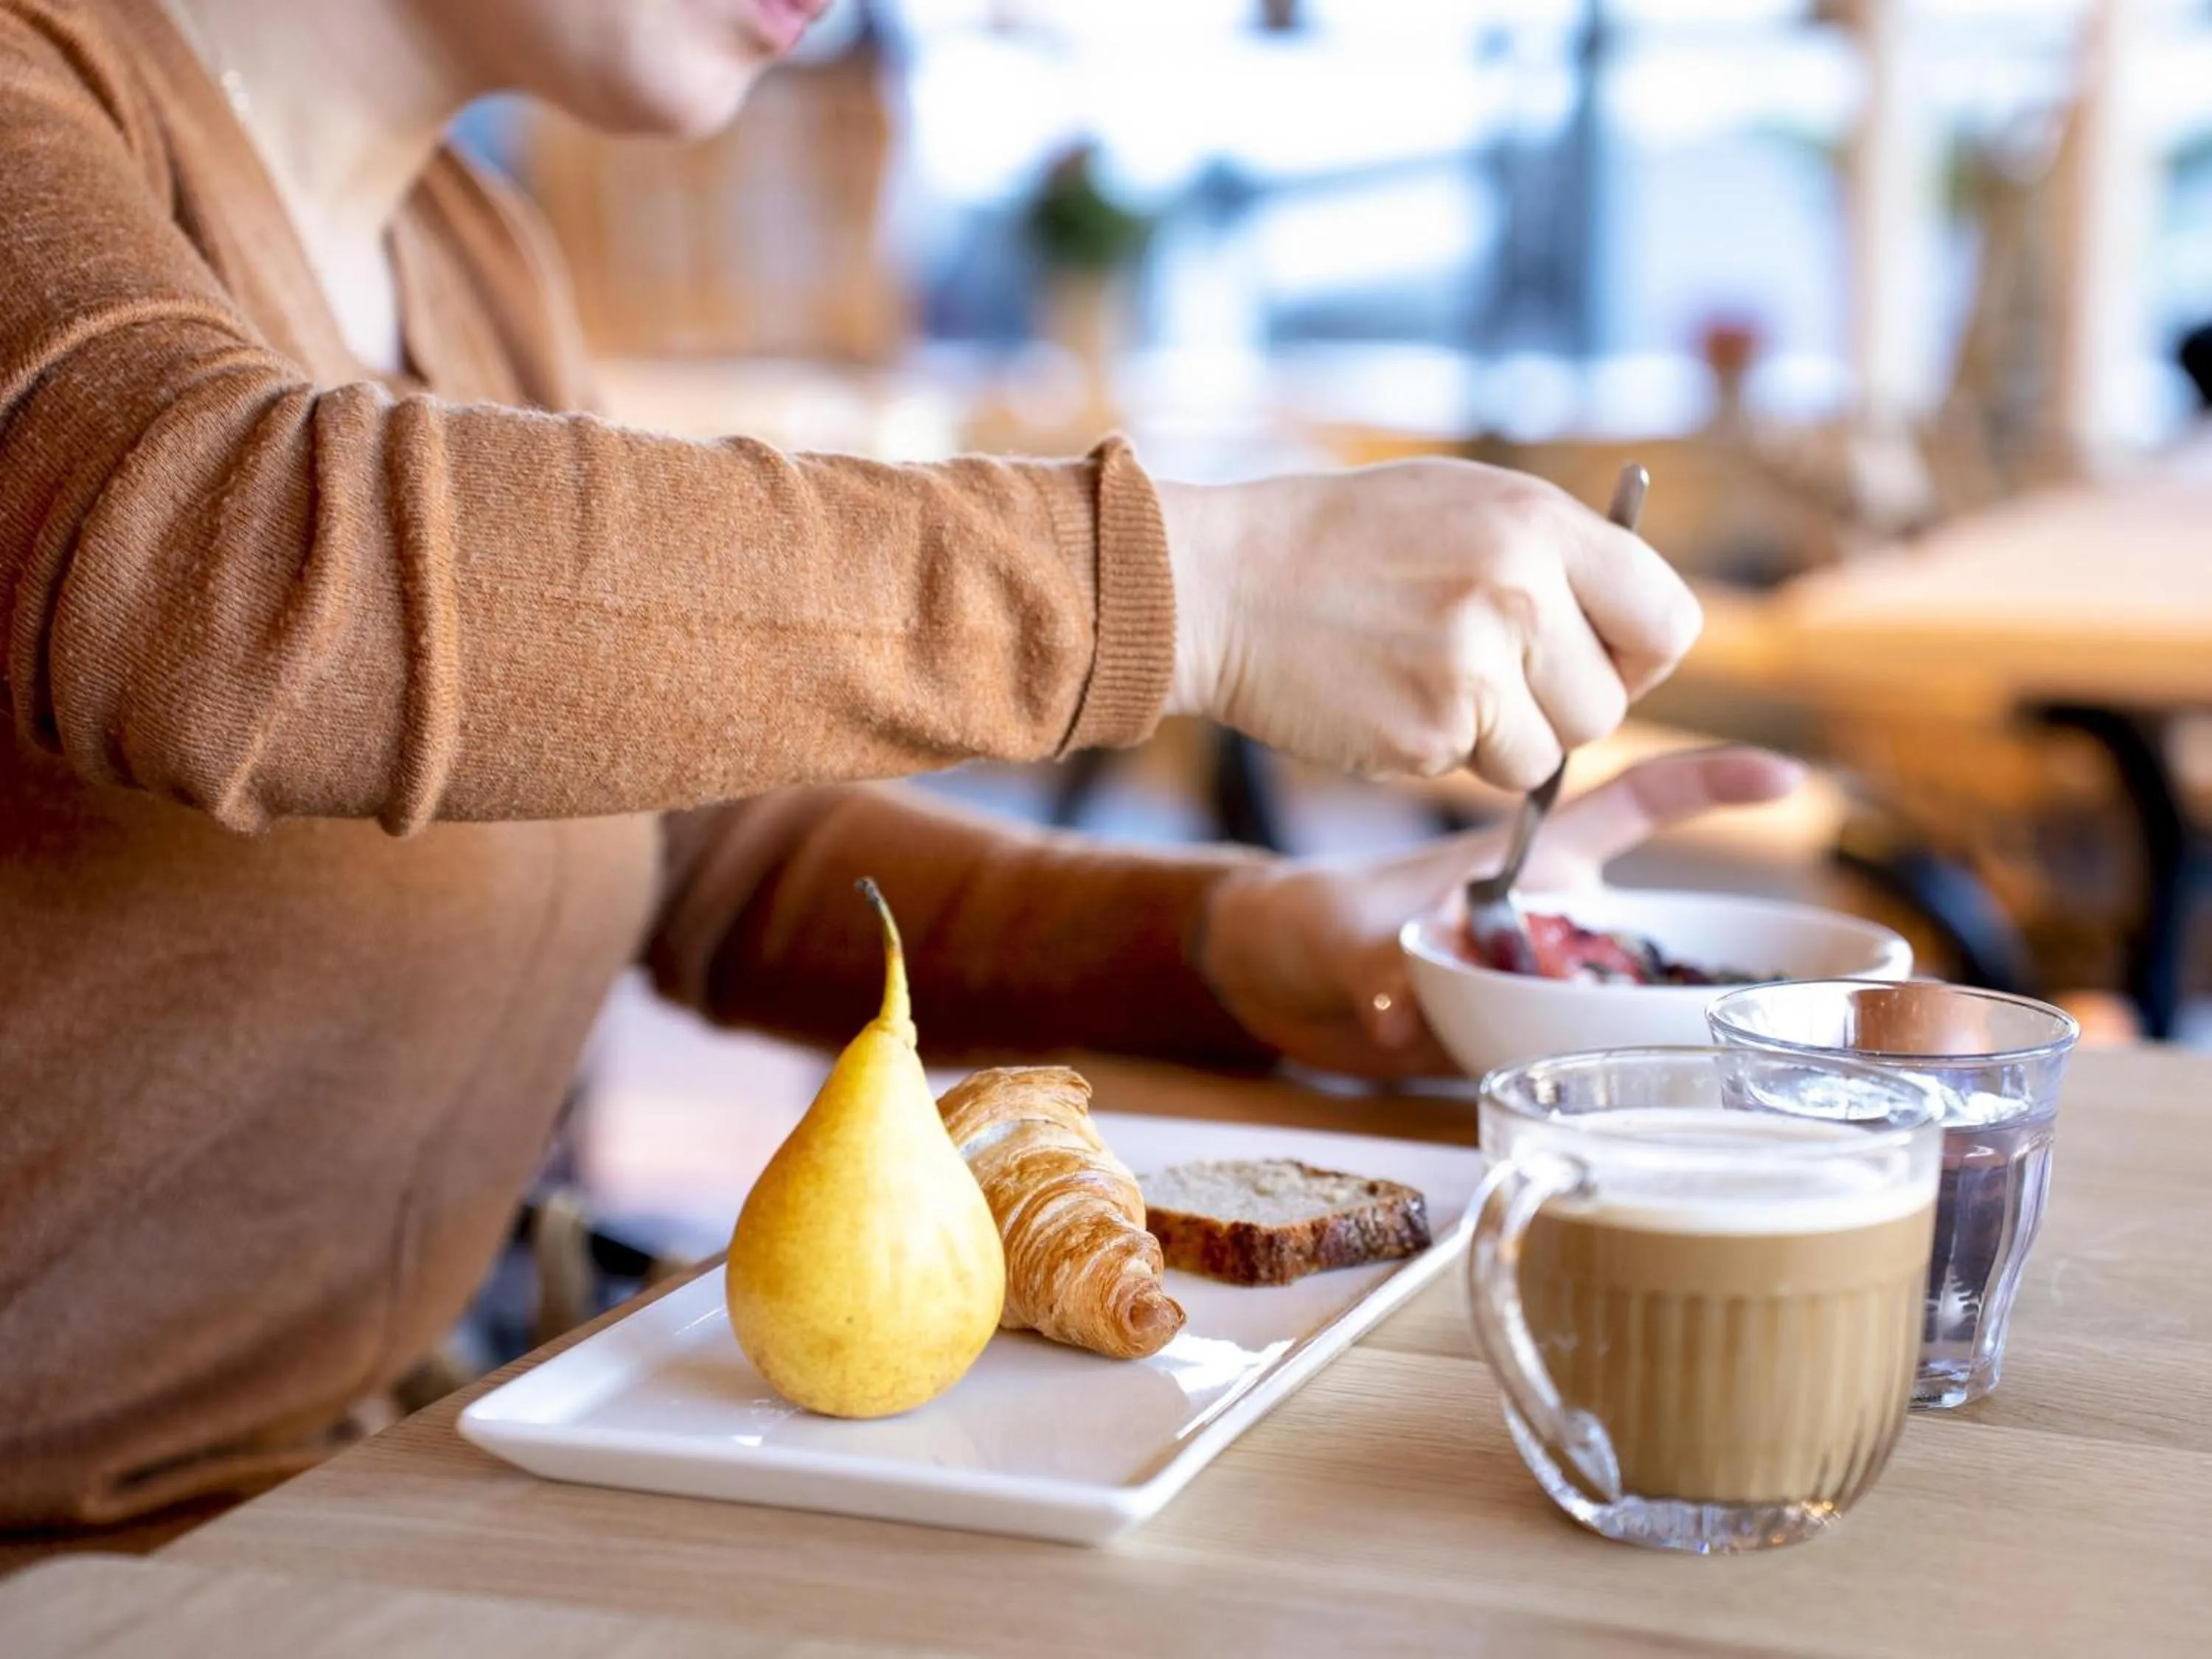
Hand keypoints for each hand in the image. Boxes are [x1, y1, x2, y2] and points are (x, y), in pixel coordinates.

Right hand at [1156, 460, 1701, 789]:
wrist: (1224, 582)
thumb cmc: (1344, 540)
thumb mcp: (1468, 502)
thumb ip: (1558, 556)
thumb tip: (1628, 629)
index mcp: (1539, 525)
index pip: (1668, 619)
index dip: (1638, 653)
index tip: (1595, 656)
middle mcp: (1519, 596)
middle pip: (1607, 707)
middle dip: (1560, 708)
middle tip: (1494, 676)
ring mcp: (1471, 672)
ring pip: (1546, 755)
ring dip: (1500, 740)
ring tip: (1430, 679)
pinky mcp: (1424, 735)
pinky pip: (1471, 771)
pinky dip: (1437, 748)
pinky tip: (1387, 696)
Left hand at [1192, 747, 1806, 1078]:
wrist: (1269, 986)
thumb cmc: (1313, 918)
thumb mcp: (1346, 933)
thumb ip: (1375, 966)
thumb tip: (1394, 1016)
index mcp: (1535, 861)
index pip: (1640, 801)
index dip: (1712, 780)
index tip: (1788, 776)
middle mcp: (1556, 923)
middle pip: (1671, 932)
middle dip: (1739, 962)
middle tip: (1805, 1011)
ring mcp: (1543, 985)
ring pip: (1640, 1007)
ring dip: (1677, 1042)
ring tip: (1734, 1088)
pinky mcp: (1520, 1047)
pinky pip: (1585, 1067)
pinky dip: (1603, 1097)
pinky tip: (1626, 1134)